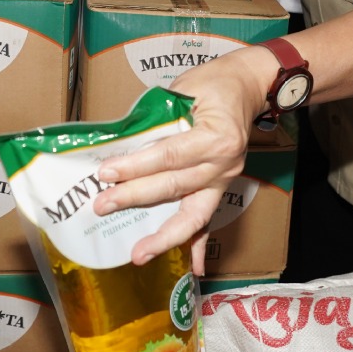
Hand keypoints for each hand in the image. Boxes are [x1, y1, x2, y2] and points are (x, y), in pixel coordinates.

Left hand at [92, 47, 274, 267]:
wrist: (250, 84)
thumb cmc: (213, 82)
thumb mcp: (182, 88)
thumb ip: (156, 118)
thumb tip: (119, 144)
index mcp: (215, 136)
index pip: (169, 156)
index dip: (136, 166)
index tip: (106, 173)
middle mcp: (223, 163)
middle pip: (175, 187)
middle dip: (135, 197)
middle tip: (102, 205)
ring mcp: (225, 179)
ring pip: (194, 214)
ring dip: (164, 236)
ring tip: (138, 254)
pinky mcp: (222, 187)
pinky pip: (211, 219)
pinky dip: (201, 245)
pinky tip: (193, 269)